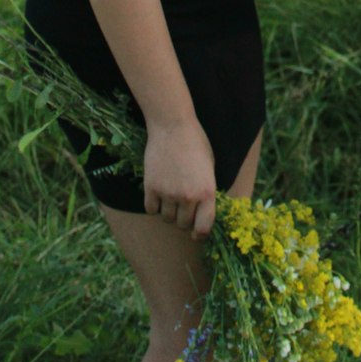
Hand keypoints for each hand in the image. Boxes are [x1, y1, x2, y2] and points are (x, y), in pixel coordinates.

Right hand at [143, 119, 217, 239]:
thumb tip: (202, 212)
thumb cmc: (196, 143)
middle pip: (184, 224)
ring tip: (171, 195)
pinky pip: (151, 209)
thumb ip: (206, 190)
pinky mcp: (151, 188)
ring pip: (167, 218)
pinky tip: (158, 193)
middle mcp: (188, 196)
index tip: (197, 234)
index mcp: (207, 192)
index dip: (201, 234)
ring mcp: (168, 193)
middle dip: (184, 219)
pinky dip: (154, 205)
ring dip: (169, 212)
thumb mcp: (209, 167)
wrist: (173, 126)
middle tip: (183, 206)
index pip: (204, 227)